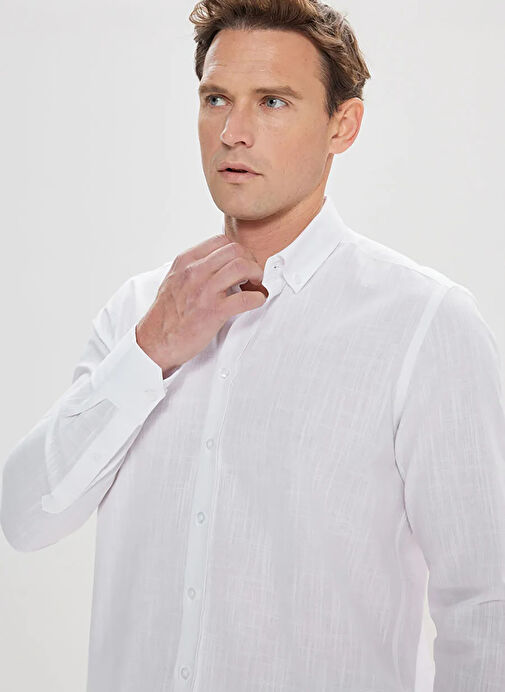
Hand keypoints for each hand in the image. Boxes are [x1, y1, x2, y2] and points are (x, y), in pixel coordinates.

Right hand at [135, 234, 266, 376]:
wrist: (154, 341)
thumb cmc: (165, 315)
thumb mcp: (174, 279)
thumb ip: (193, 267)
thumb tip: (216, 262)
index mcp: (185, 261)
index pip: (221, 240)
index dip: (238, 251)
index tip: (241, 263)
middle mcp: (195, 272)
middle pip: (236, 250)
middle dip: (250, 261)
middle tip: (252, 275)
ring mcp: (205, 291)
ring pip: (243, 267)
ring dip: (257, 275)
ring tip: (255, 286)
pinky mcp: (214, 312)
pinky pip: (246, 298)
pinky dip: (258, 298)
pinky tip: (256, 301)